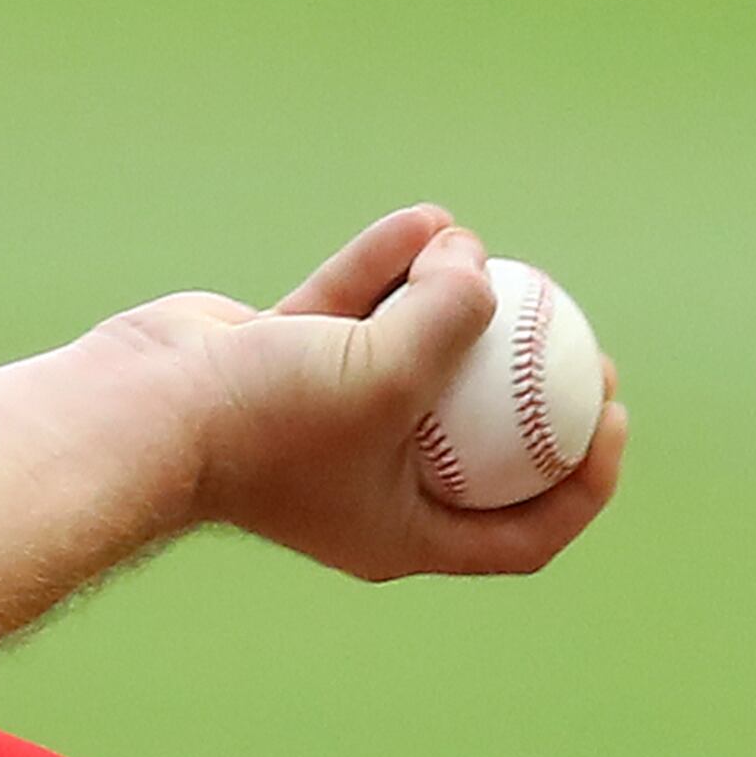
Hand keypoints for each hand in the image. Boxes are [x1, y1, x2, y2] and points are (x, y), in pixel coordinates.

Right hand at [113, 208, 627, 584]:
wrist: (143, 409)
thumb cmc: (269, 422)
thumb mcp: (389, 375)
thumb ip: (451, 321)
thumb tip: (485, 269)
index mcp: (406, 535)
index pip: (524, 531)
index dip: (583, 483)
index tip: (611, 418)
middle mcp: (373, 486)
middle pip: (485, 447)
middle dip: (537, 393)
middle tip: (576, 336)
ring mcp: (328, 423)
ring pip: (416, 362)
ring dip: (451, 304)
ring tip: (476, 249)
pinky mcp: (288, 363)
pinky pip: (357, 314)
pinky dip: (388, 271)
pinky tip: (425, 221)